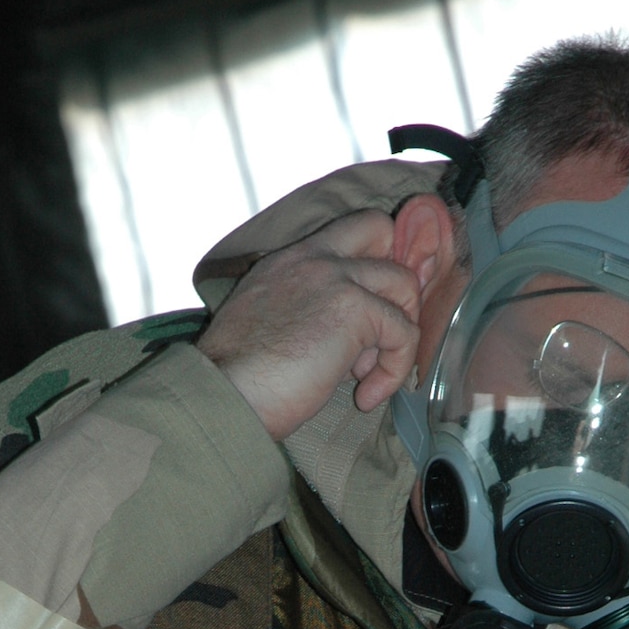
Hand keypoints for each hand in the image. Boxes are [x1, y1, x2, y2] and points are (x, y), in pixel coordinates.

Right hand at [197, 210, 421, 440]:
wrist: (224, 394)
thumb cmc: (239, 380)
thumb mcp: (271, 324)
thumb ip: (309, 311)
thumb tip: (349, 339)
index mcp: (289, 259)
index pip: (350, 231)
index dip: (373, 262)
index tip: (369, 312)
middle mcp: (313, 257)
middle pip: (382, 233)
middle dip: (394, 282)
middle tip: (380, 334)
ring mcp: (335, 278)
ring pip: (403, 284)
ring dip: (395, 335)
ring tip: (362, 377)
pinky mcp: (354, 309)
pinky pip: (404, 333)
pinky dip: (393, 371)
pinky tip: (363, 398)